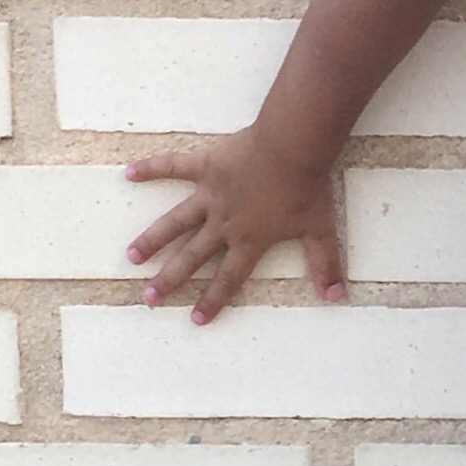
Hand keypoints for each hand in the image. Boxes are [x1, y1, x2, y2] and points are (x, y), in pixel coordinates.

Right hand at [125, 132, 345, 324]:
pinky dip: (151, 169)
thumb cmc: (308, 187)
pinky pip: (172, 166)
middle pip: (192, 256)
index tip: (195, 319)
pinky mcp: (205, 166)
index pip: (229, 278)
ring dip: (152, 240)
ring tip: (132, 258)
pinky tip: (129, 174)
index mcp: (249, 239)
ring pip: (174, 222)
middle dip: (170, 280)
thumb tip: (336, 298)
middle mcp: (224, 223)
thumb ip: (325, 265)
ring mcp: (210, 195)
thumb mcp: (321, 230)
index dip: (213, 300)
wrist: (293, 146)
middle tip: (149, 298)